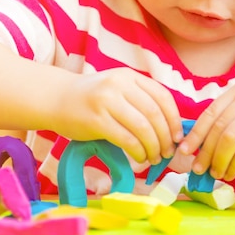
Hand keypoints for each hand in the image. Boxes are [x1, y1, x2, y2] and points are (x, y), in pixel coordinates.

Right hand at [55, 67, 183, 165]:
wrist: (57, 98)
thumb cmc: (92, 98)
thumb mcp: (118, 88)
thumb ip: (140, 99)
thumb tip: (170, 127)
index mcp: (130, 76)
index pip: (163, 96)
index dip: (174, 119)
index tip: (178, 136)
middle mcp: (120, 84)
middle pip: (155, 113)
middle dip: (166, 137)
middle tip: (168, 152)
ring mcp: (108, 101)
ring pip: (143, 127)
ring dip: (153, 146)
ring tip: (155, 157)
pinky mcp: (96, 120)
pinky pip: (126, 139)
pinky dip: (138, 152)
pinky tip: (139, 158)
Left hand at [178, 76, 234, 180]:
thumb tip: (209, 138)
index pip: (210, 112)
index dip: (196, 133)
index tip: (186, 150)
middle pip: (217, 128)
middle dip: (205, 152)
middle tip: (199, 168)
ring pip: (229, 140)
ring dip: (219, 161)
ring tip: (216, 173)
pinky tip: (233, 172)